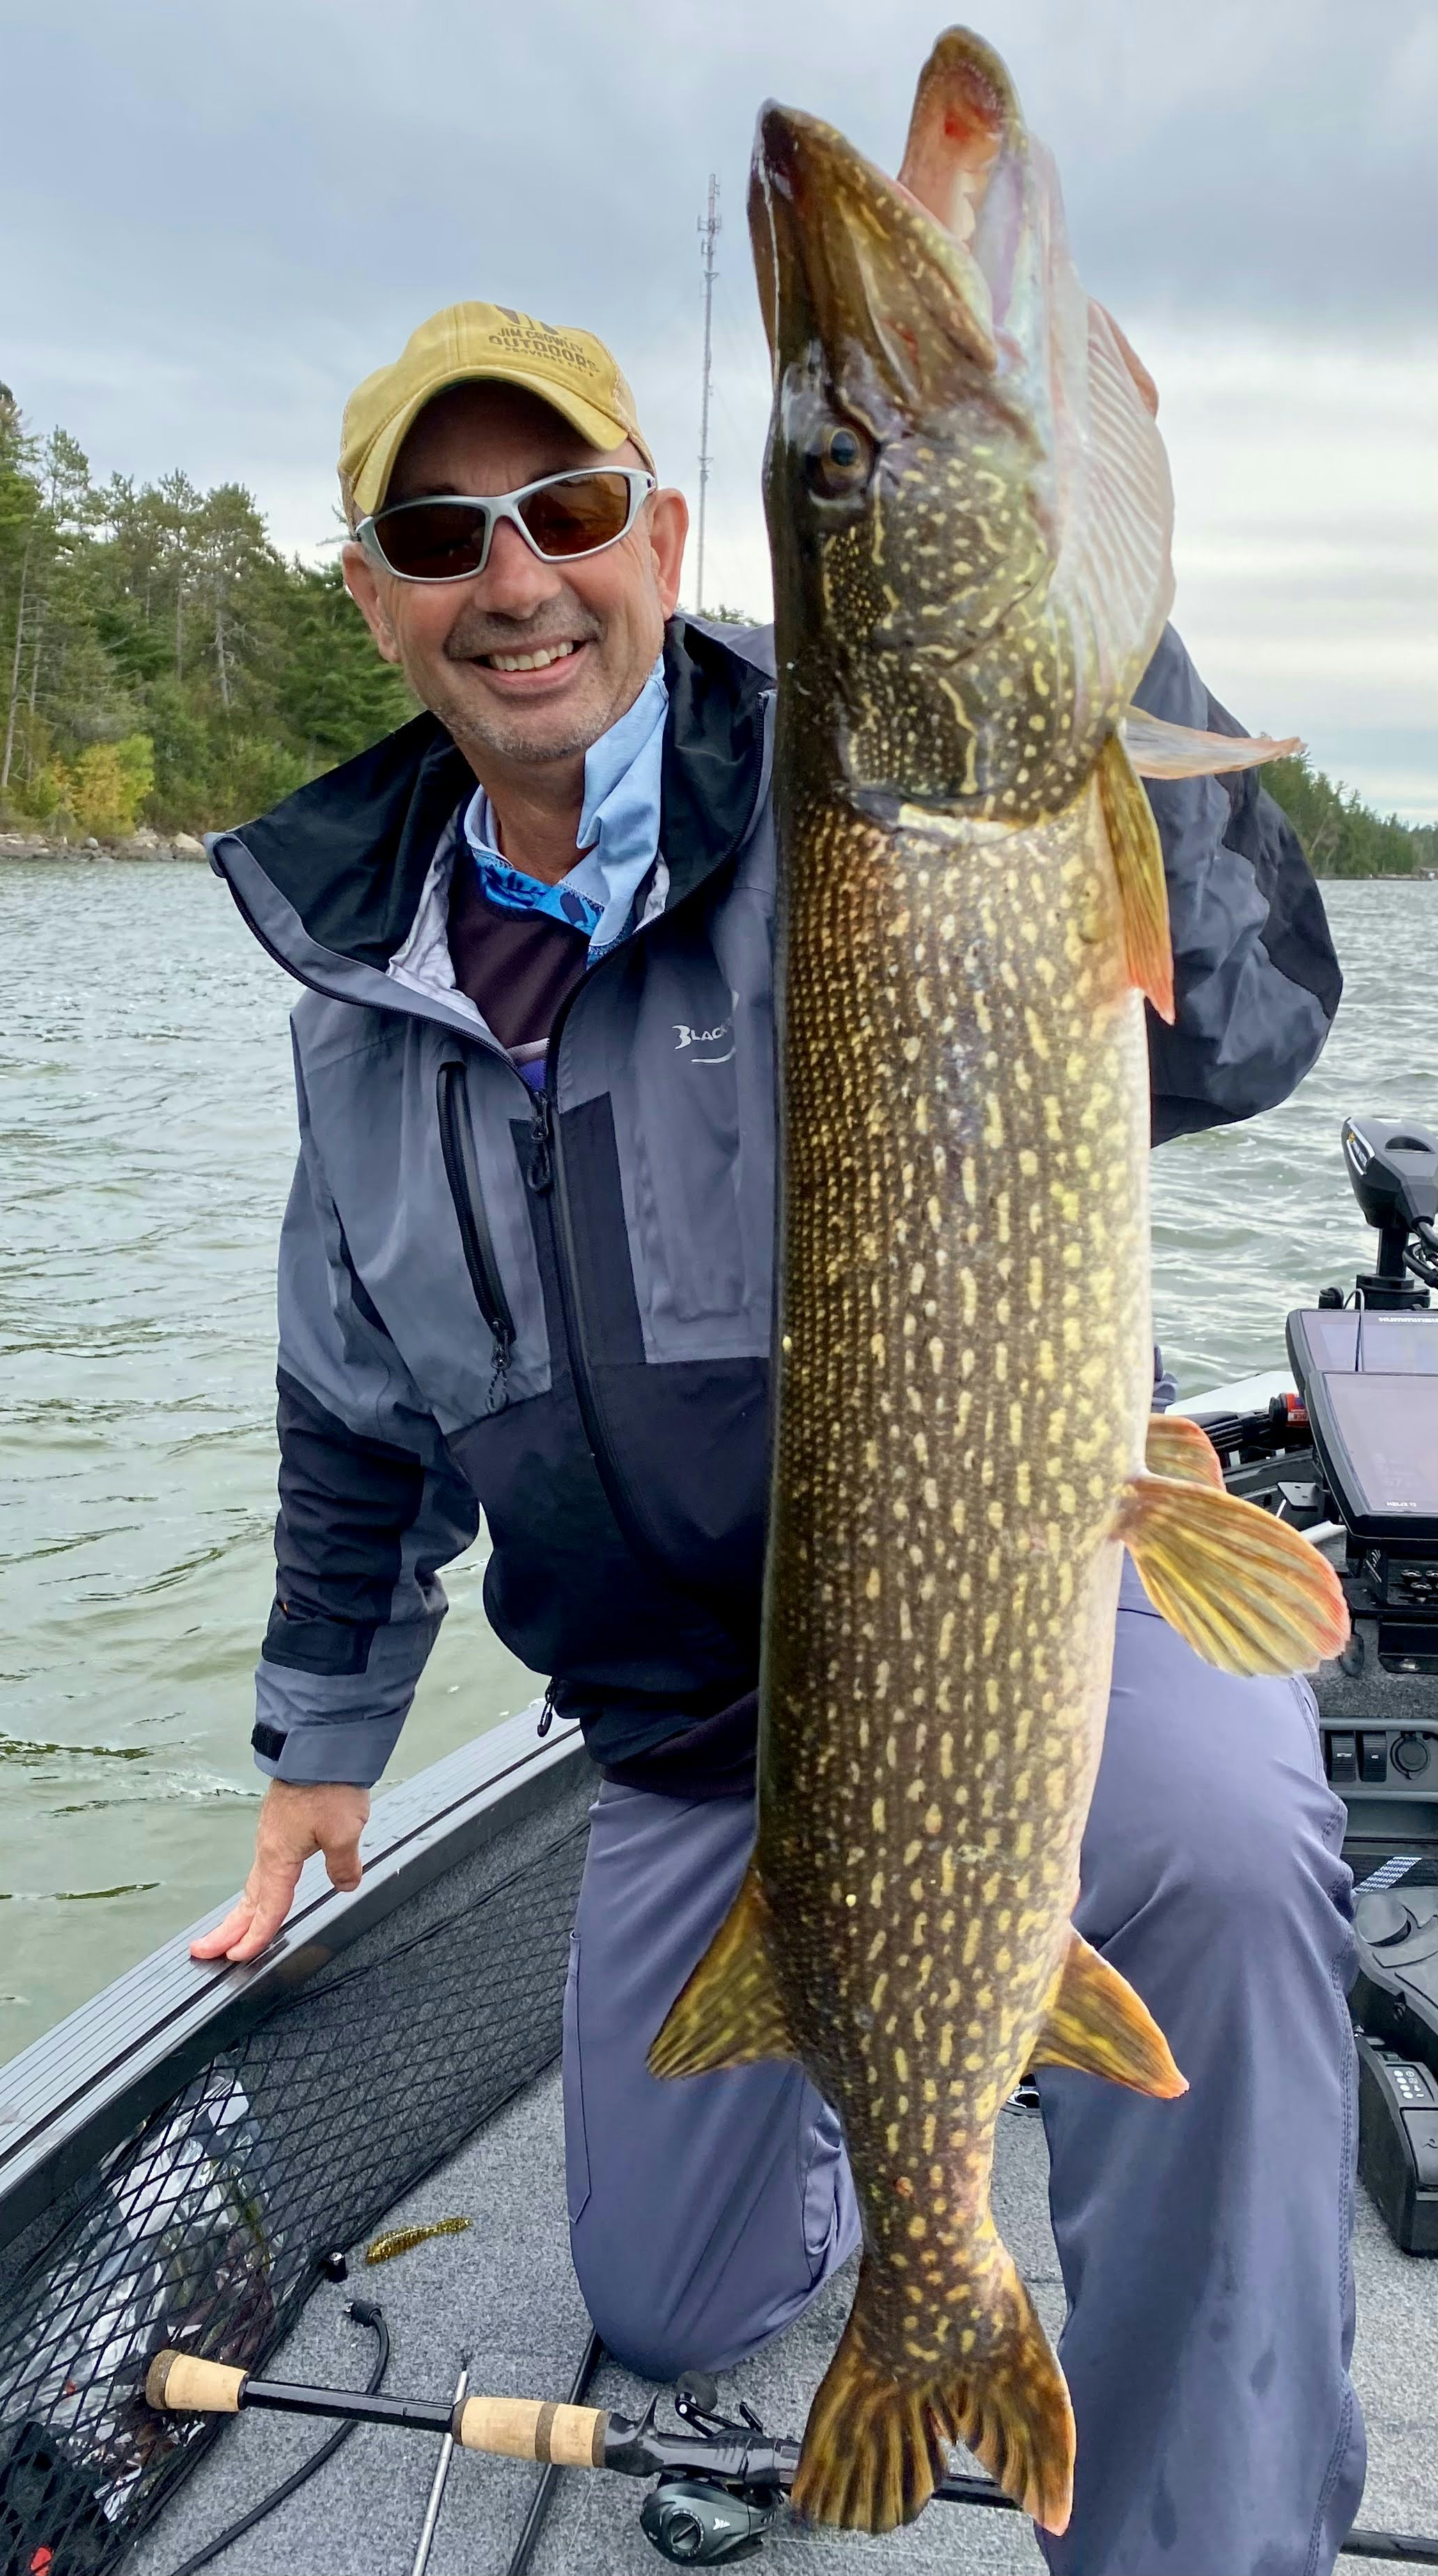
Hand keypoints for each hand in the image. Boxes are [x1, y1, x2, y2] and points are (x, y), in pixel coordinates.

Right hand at [190, 1779, 370, 1964]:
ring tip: (231, 1930)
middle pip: (247, 1899)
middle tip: (203, 1952)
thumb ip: (344, 1866)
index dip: (255, 1937)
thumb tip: (345, 1885)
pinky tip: (264, 1886)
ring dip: (242, 1910)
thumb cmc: (327, 1786)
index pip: (267, 1908)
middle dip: (227, 1929)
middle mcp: (268, 1848)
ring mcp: (272, 1833)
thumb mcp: (345, 1833)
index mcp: (278, 1857)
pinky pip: (264, 1864)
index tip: (236, 1959)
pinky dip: (258, 1886)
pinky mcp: (280, 1821)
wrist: (320, 1743)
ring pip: (254, 1882)